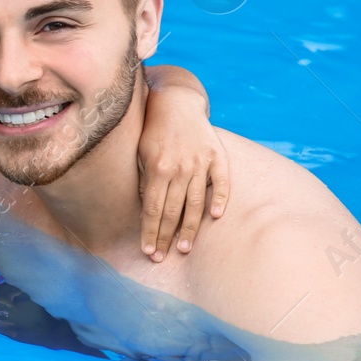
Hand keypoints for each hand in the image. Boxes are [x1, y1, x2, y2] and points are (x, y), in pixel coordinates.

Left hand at [137, 88, 229, 261]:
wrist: (175, 103)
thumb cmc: (152, 132)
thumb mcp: (140, 154)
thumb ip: (145, 181)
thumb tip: (148, 210)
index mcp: (157, 168)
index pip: (153, 210)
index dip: (150, 232)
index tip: (148, 250)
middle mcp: (179, 168)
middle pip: (173, 211)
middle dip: (166, 237)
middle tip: (162, 257)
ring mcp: (200, 162)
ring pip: (195, 202)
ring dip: (190, 228)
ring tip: (184, 248)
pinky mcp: (216, 156)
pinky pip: (221, 182)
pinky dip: (220, 199)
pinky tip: (216, 217)